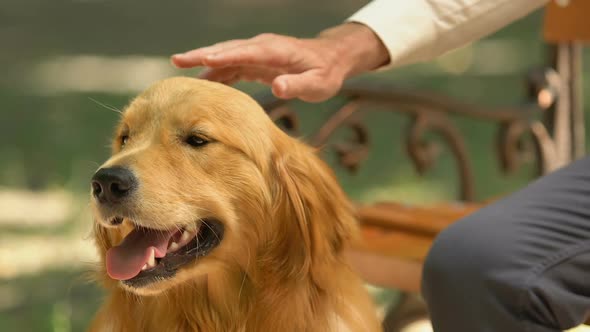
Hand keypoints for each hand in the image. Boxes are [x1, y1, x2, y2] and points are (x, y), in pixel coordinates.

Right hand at [171, 23, 388, 101]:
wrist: (331, 59)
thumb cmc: (325, 73)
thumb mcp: (318, 84)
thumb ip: (298, 85)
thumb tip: (278, 88)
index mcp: (275, 51)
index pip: (246, 52)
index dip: (225, 56)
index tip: (204, 60)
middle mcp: (262, 48)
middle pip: (228, 50)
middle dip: (202, 55)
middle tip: (177, 61)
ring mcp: (257, 53)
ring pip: (225, 56)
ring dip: (203, 62)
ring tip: (178, 69)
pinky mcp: (255, 61)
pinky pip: (231, 66)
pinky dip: (215, 72)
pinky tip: (201, 83)